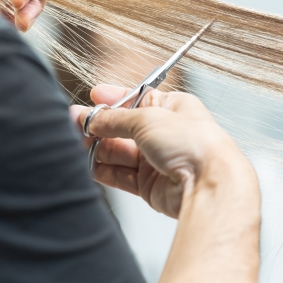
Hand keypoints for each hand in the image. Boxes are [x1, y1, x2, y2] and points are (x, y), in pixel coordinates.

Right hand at [70, 84, 256, 218]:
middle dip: (99, 126)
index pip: (137, 99)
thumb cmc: (195, 144)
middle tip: (74, 124)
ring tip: (74, 144)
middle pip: (123, 128)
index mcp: (173, 108)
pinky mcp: (150, 185)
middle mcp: (166, 133)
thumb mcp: (148, 118)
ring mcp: (158, 160)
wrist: (208, 183)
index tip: (93, 97)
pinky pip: (120, 175)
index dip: (114, 99)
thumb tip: (94, 117)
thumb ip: (116, 119)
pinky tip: (87, 165)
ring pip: (119, 152)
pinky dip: (102, 170)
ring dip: (97, 148)